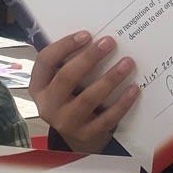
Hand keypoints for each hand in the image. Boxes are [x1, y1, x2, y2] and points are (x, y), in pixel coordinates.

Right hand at [30, 31, 138, 155]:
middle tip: (109, 42)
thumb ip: (69, 63)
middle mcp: (48, 105)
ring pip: (88, 99)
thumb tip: (96, 39)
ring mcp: (66, 123)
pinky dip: (121, 103)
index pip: (45, 61)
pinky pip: (106, 118)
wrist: (77, 137)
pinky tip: (133, 89)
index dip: (64, 46)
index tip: (86, 34)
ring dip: (109, 79)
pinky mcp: (86, 135)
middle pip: (66, 78)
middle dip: (89, 58)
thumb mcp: (61, 83)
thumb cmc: (71, 98)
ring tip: (127, 63)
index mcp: (39, 87)